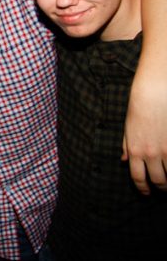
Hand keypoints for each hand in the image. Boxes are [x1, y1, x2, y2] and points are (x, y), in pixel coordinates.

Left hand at [122, 71, 166, 194]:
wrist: (154, 94)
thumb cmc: (139, 109)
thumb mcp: (128, 129)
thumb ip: (126, 146)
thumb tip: (124, 160)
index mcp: (135, 151)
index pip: (138, 177)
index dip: (143, 188)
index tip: (146, 193)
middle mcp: (151, 154)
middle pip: (158, 180)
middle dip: (161, 188)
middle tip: (163, 189)